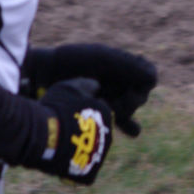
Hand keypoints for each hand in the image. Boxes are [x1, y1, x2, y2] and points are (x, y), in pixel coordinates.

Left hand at [25, 43, 157, 137]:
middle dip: (130, 102)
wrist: (39, 76)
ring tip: (126, 127)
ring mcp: (106, 97)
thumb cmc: (69, 63)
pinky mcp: (95, 112)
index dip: (141, 86)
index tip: (129, 91)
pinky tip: (128, 133)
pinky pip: (115, 121)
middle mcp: (116, 81)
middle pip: (138, 96)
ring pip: (127, 110)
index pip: (147, 78)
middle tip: (114, 105)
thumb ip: (128, 65)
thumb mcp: (101, 59)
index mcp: (120, 66)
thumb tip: (154, 76)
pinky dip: (121, 125)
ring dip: (127, 116)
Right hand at [33, 78, 112, 184]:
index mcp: (107, 115)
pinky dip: (72, 169)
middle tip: (60, 132)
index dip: (78, 114)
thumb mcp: (69, 87)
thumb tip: (95, 86)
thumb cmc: (55, 109)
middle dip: (80, 134)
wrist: (45, 136)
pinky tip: (60, 162)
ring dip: (76, 150)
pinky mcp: (89, 175)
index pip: (95, 114)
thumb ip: (85, 85)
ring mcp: (99, 157)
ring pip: (88, 153)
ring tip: (57, 147)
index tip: (64, 115)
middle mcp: (108, 136)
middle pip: (93, 135)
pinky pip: (82, 172)